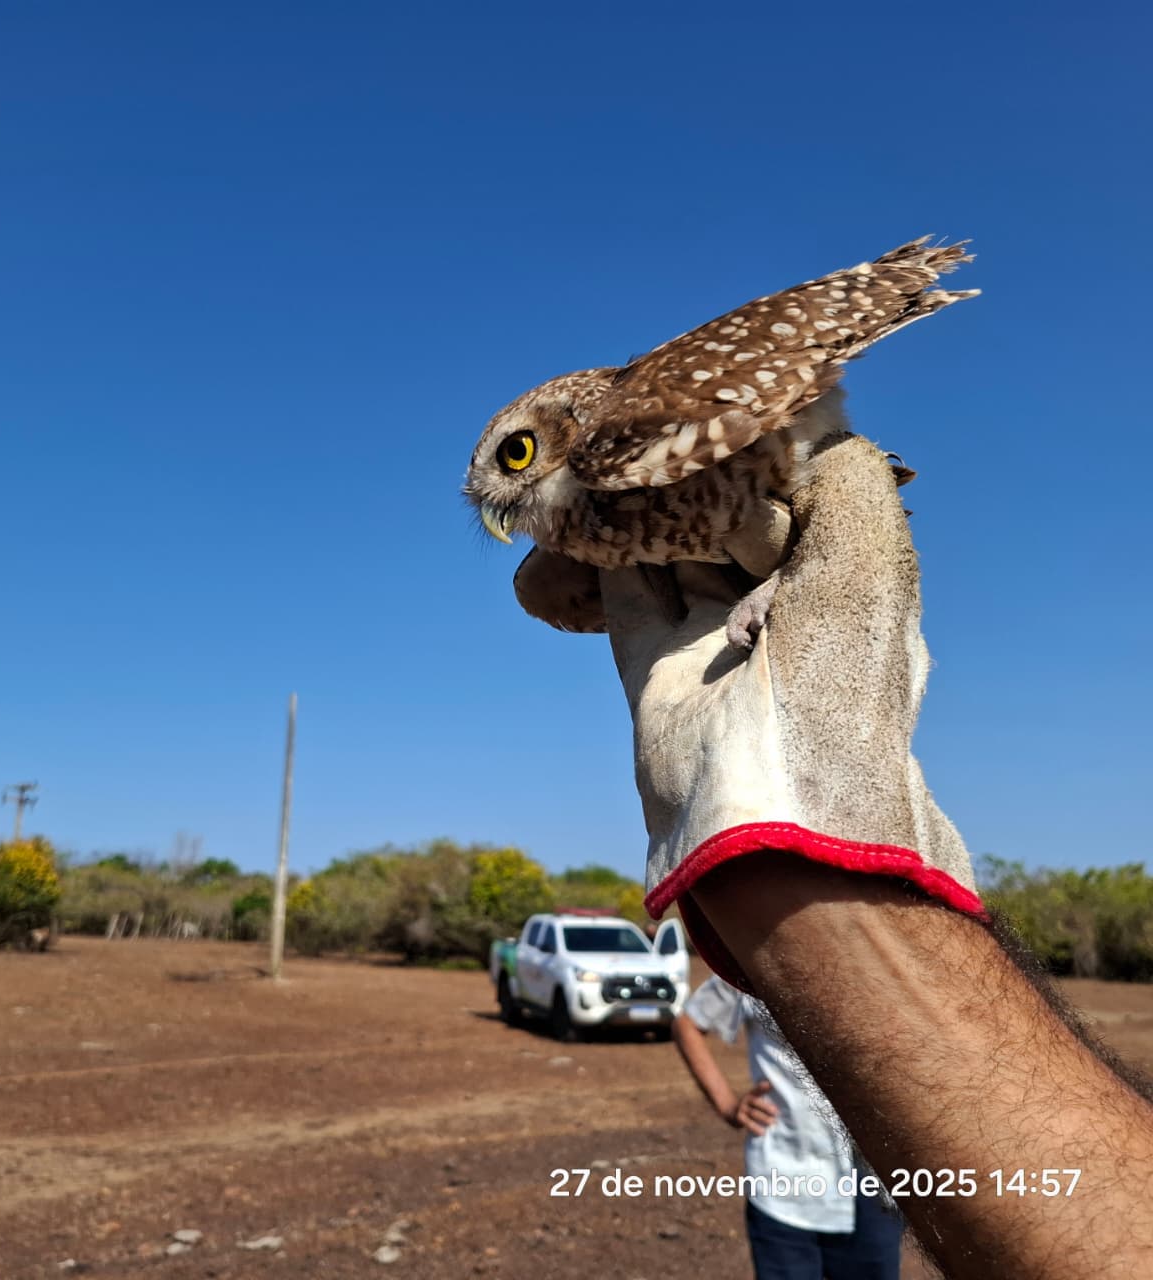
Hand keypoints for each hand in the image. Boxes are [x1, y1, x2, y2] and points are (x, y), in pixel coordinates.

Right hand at [597, 434, 983, 986]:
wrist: (765, 805)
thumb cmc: (833, 676)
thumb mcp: (868, 555)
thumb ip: (844, 475)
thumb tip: (809, 413)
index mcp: (840, 585)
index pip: (799, 496)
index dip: (764, 445)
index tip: (726, 391)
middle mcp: (778, 609)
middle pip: (727, 518)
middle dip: (693, 471)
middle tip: (654, 408)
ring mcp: (709, 639)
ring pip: (669, 550)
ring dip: (642, 502)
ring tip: (610, 441)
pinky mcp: (652, 668)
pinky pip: (623, 592)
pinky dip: (600, 551)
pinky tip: (582, 501)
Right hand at [725, 1079, 777, 1135]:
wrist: (732, 1112)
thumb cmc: (750, 1105)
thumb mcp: (754, 1097)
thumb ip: (762, 1091)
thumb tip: (771, 1084)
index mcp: (750, 1095)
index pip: (756, 1090)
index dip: (762, 1087)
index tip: (770, 1084)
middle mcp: (745, 1101)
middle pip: (755, 1102)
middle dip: (766, 1107)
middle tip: (776, 1113)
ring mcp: (741, 1110)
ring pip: (752, 1114)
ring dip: (763, 1118)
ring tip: (772, 1123)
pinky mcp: (739, 1120)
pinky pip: (747, 1124)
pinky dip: (755, 1129)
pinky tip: (763, 1132)